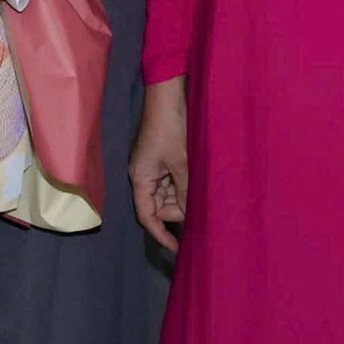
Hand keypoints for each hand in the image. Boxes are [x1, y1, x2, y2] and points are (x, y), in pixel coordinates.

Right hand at [131, 77, 188, 252]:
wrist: (168, 95)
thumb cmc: (171, 128)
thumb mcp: (181, 163)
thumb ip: (185, 191)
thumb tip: (191, 215)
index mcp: (141, 178)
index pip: (147, 215)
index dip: (161, 234)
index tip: (178, 248)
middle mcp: (144, 175)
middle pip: (159, 206)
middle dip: (178, 210)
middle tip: (202, 208)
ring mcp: (153, 166)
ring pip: (168, 194)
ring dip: (184, 196)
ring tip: (203, 192)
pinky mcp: (163, 158)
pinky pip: (172, 181)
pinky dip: (184, 184)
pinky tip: (198, 182)